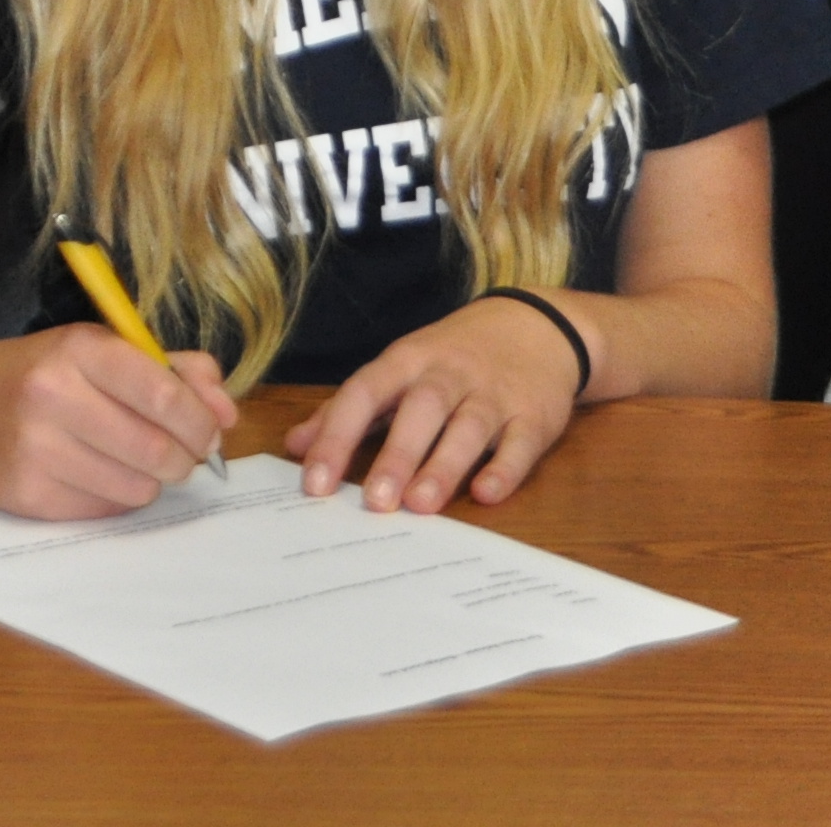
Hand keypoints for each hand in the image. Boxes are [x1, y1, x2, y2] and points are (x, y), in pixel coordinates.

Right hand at [0, 325, 237, 520]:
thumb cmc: (41, 372)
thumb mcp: (101, 348)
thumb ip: (174, 369)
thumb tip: (227, 412)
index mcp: (80, 348)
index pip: (163, 393)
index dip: (200, 420)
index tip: (211, 431)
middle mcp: (54, 396)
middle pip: (156, 449)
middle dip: (185, 459)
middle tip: (183, 455)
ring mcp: (35, 449)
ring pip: (135, 487)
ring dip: (151, 481)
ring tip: (134, 462)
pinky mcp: (25, 495)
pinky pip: (102, 510)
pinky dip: (116, 498)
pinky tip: (99, 475)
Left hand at [284, 293, 589, 512]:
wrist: (536, 326)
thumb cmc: (451, 358)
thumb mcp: (397, 369)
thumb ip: (348, 409)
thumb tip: (294, 447)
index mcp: (406, 361)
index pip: (364, 393)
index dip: (337, 436)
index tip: (315, 483)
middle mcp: (448, 374)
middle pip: (421, 409)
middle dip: (397, 455)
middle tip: (375, 503)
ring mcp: (493, 394)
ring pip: (469, 427)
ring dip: (444, 465)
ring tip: (421, 505)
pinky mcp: (533, 415)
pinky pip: (520, 442)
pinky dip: (505, 468)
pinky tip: (487, 493)